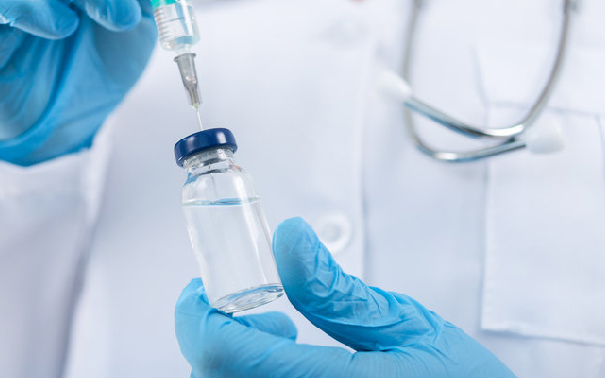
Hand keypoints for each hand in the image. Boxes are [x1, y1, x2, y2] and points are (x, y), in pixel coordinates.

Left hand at [175, 218, 515, 377]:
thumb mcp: (407, 331)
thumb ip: (336, 291)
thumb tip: (287, 240)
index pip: (220, 352)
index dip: (196, 312)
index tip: (204, 286)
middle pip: (209, 375)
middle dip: (213, 331)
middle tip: (254, 306)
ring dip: (229, 357)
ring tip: (279, 333)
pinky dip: (249, 375)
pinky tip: (288, 364)